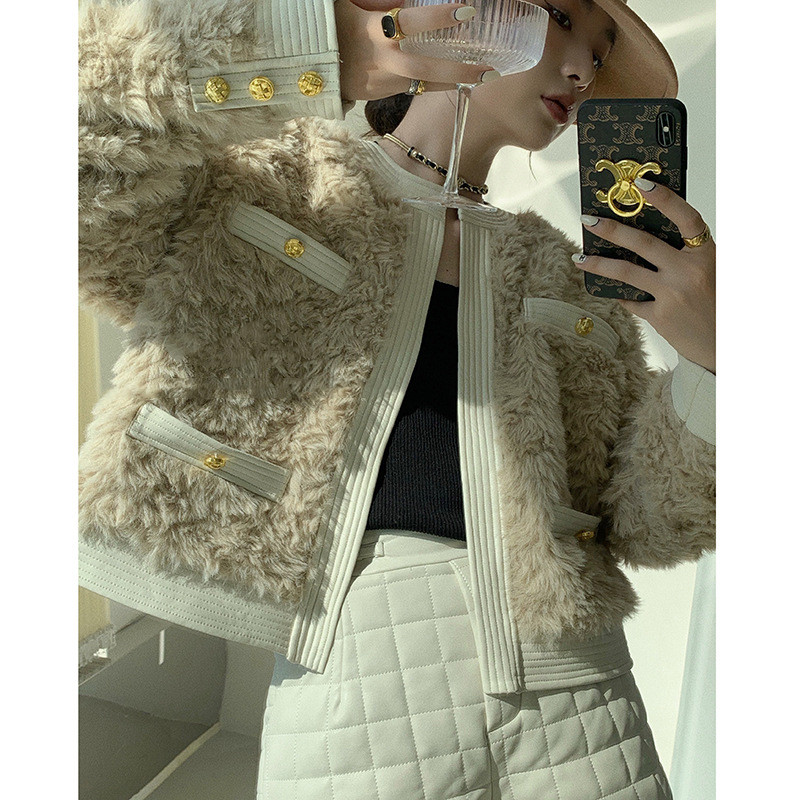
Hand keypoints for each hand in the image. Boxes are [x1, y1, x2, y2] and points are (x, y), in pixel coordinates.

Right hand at [335, 1, 492, 101]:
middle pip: (425, 69)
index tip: (467, 10)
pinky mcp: (379, 94)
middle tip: (490, 70)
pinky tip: (457, 78)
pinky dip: (435, 83)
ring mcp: (381, 81)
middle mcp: (381, 60)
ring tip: (485, 78)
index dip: (439, 17)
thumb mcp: (354, 2)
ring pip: (424, 84)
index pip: (411, 22)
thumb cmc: (332, 24)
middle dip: (459, 70)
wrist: (308, 64)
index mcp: (372, 30)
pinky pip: (413, 88)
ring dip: (455, 81)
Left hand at [573, 180, 715, 373]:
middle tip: (588, 220)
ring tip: (579, 258)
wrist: (723, 343)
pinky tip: (605, 288)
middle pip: (643, 244)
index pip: (685, 218)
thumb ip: (683, 254)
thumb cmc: (715, 302)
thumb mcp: (708, 270)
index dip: (664, 198)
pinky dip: (619, 293)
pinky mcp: (659, 316)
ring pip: (626, 272)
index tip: (642, 183)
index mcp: (705, 254)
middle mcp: (688, 272)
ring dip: (598, 263)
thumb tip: (643, 235)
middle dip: (612, 229)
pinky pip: (631, 300)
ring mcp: (672, 295)